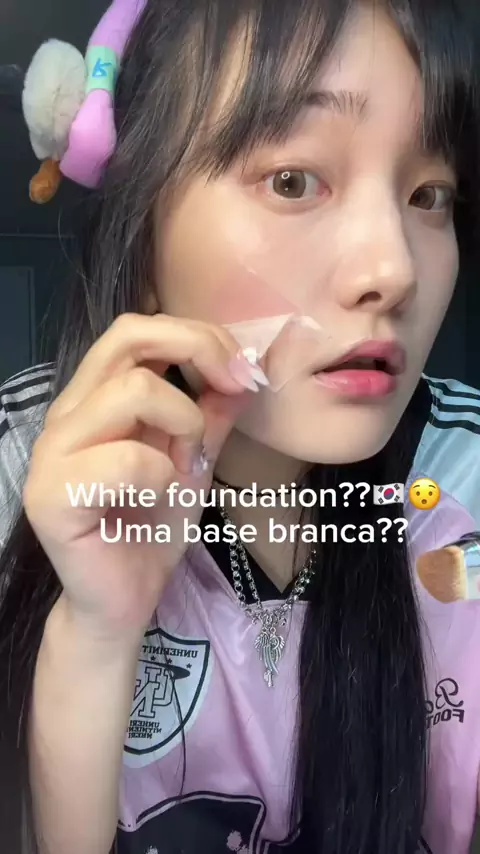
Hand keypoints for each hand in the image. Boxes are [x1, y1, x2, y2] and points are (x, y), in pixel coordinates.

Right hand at [23, 314, 255, 641]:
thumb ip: (212, 414)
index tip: (243, 371)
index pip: (136, 331)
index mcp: (93, 399)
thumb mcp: (194, 461)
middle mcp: (66, 414)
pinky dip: (162, 476)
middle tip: (235, 387)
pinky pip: (127, 459)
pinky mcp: (51, 495)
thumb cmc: (151, 529)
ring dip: (184, 425)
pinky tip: (157, 501)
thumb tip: (244, 368)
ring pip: (133, 390)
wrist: (124, 602)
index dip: (196, 336)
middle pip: (127, 338)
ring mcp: (52, 452)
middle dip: (197, 351)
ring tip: (186, 468)